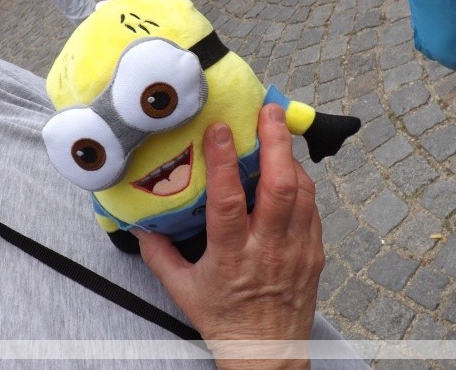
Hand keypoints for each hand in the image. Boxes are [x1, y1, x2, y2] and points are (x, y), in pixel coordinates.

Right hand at [135, 104, 322, 368]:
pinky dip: (302, 184)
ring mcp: (296, 250)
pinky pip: (312, 209)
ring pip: (302, 192)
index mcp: (232, 255)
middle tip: (269, 110)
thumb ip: (159, 255)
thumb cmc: (226, 321)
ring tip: (278, 131)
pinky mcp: (314, 253)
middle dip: (277, 142)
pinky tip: (290, 170)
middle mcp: (268, 248)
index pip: (228, 202)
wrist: (268, 353)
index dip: (224, 162)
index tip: (221, 130)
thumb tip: (140, 226)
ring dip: (290, 158)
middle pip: (280, 187)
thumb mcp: (183, 290)